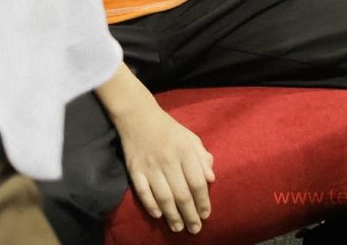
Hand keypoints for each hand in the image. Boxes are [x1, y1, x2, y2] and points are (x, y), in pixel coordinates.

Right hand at [114, 97, 214, 233]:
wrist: (139, 117)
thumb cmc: (169, 130)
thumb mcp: (190, 138)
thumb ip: (202, 157)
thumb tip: (212, 179)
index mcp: (185, 150)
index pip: (197, 182)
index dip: (203, 201)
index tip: (206, 215)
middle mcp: (168, 159)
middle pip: (182, 194)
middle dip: (190, 215)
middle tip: (195, 229)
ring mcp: (150, 166)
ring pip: (164, 197)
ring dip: (172, 216)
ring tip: (179, 228)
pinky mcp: (134, 170)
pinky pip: (143, 193)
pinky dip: (151, 206)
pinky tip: (159, 215)